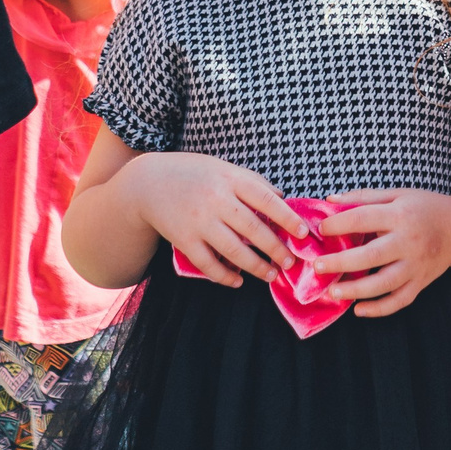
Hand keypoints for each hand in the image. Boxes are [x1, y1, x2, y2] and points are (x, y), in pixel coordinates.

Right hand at [123, 153, 309, 285]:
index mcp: (229, 179)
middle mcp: (215, 200)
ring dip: (256, 266)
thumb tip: (282, 198)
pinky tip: (238, 280)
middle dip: (275, 248)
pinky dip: (225, 276)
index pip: (265, 199)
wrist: (148, 182)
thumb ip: (253, 182)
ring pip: (234, 250)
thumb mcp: (224, 168)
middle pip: (253, 229)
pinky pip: (208, 264)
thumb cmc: (194, 173)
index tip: (302, 233)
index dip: (286, 217)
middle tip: (291, 261)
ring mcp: (199, 221)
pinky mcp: (183, 240)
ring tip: (271, 274)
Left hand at [311, 189, 450, 316]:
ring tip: (333, 291)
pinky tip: (358, 310)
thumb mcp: (397, 194)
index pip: (363, 218)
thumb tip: (330, 200)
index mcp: (400, 215)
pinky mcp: (421, 282)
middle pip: (371, 256)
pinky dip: (379, 309)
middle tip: (317, 266)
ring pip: (385, 283)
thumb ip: (364, 197)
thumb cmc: (423, 207)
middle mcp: (409, 241)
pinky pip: (399, 300)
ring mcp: (416, 265)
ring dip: (357, 290)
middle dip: (341, 262)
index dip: (338, 224)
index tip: (321, 229)